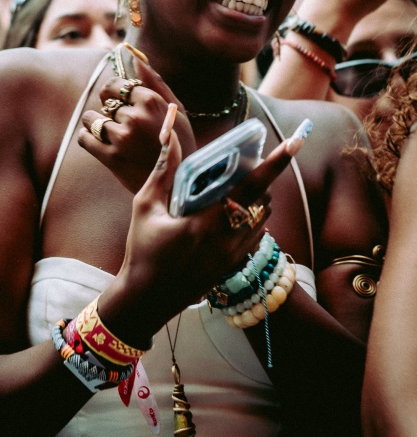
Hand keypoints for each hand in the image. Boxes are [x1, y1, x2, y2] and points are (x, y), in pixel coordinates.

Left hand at [78, 59, 195, 193]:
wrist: (177, 183)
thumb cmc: (178, 142)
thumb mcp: (175, 110)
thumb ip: (154, 82)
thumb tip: (135, 58)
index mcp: (151, 101)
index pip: (116, 84)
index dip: (118, 93)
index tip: (126, 104)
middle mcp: (134, 117)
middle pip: (105, 100)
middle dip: (111, 110)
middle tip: (126, 125)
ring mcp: (121, 138)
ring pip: (91, 118)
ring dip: (97, 124)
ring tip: (113, 136)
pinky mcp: (110, 157)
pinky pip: (84, 138)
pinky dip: (88, 139)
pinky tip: (102, 144)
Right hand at [98, 117, 295, 341]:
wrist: (146, 299)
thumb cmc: (141, 252)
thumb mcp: (146, 206)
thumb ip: (164, 171)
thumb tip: (170, 136)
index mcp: (205, 224)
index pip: (250, 187)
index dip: (274, 163)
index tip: (295, 143)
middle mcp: (227, 240)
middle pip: (262, 198)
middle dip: (261, 177)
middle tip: (246, 162)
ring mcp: (233, 256)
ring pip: (262, 215)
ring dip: (257, 197)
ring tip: (235, 187)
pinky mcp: (233, 265)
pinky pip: (256, 233)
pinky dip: (251, 217)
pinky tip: (230, 212)